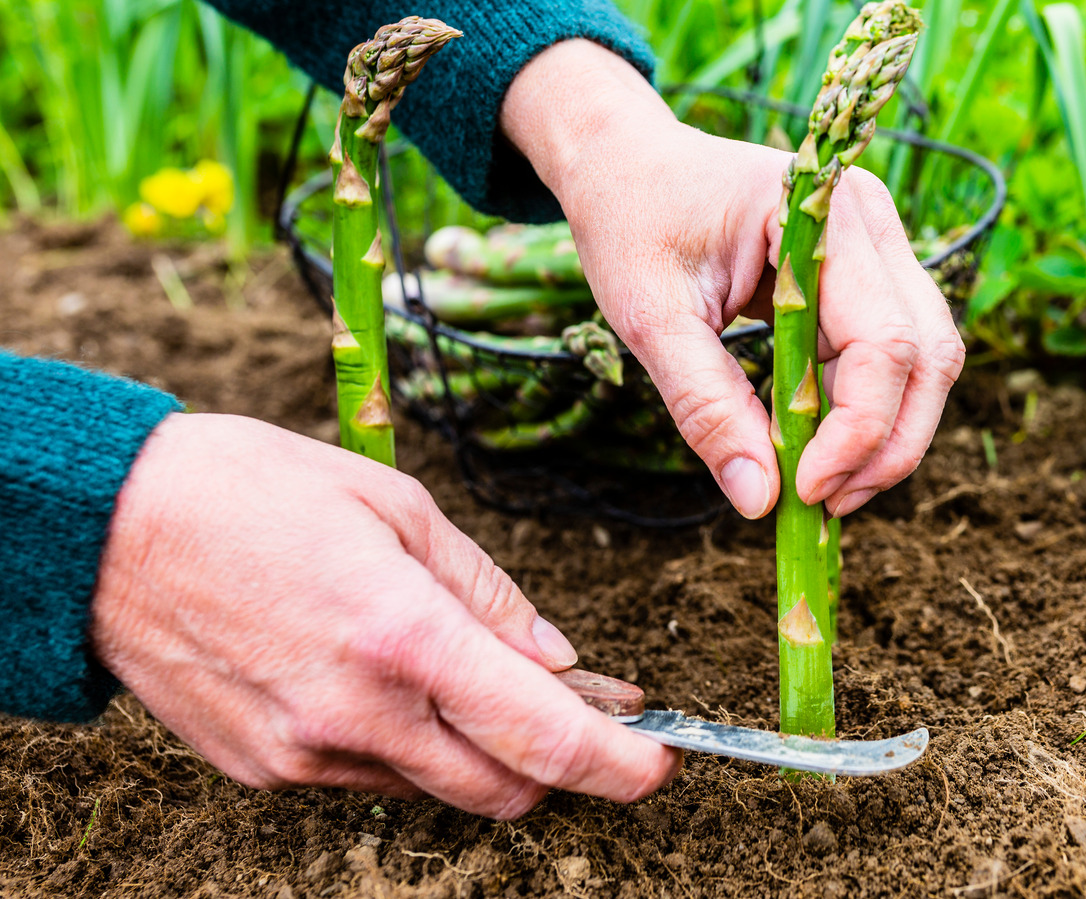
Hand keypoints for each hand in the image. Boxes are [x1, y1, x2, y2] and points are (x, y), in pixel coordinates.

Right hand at [90, 413, 678, 818]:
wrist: (104, 531)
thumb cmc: (253, 493)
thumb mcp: (397, 509)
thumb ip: (488, 594)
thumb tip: (558, 658)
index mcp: (405, 638)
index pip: (545, 737)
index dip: (620, 762)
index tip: (658, 759)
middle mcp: (360, 715)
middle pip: (507, 790)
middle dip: (561, 764)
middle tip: (580, 712)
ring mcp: (307, 754)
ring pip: (440, 790)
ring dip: (481, 753)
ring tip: (473, 682)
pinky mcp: (265, 770)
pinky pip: (370, 778)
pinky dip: (407, 747)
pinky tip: (388, 685)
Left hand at [501, 41, 963, 518]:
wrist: (628, 163)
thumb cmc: (632, 220)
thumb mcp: (649, 316)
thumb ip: (705, 406)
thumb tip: (760, 500)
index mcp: (823, 213)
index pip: (883, 340)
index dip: (858, 429)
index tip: (806, 491)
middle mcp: (872, 223)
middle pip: (927, 354)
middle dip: (888, 444)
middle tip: (825, 505)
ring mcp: (879, 248)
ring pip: (925, 362)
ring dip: (886, 436)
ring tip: (822, 487)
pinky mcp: (869, 278)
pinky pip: (892, 358)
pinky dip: (865, 413)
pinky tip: (817, 450)